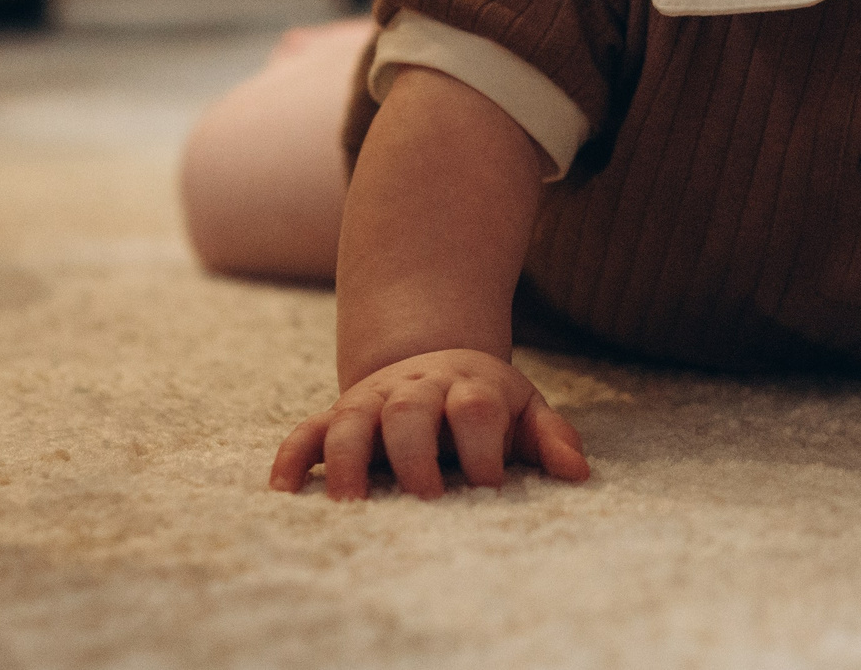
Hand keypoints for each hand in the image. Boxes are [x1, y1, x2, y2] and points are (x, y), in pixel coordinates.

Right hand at [270, 348, 590, 501]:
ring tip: (349, 502)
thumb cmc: (485, 404)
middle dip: (415, 451)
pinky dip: (292, 456)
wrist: (431, 359)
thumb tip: (578, 473)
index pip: (473, 407)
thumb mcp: (523, 409)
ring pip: (352, 418)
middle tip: (426, 498)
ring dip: (347, 457)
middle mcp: (416, 389)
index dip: (482, 444)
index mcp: (467, 387)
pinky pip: (307, 430)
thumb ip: (550, 438)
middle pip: (410, 409)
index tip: (490, 484)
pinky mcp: (338, 415)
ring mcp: (373, 401)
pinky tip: (283, 489)